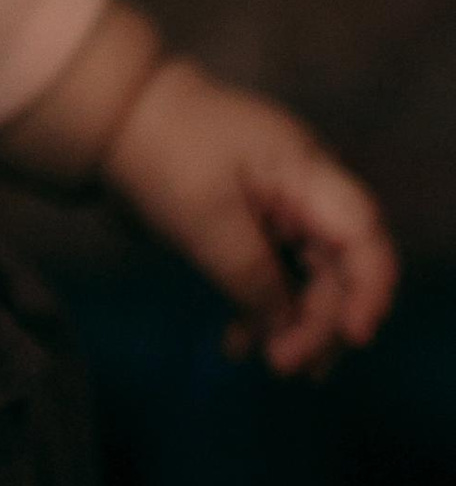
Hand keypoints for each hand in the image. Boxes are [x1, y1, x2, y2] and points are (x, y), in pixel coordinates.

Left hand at [102, 59, 397, 374]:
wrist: (113, 119)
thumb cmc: (163, 154)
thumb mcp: (206, 218)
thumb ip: (251, 274)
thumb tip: (285, 325)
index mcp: (307, 173)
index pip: (364, 234)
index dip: (371, 288)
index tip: (355, 336)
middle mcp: (305, 193)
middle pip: (339, 267)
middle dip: (320, 321)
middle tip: (285, 366)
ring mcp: (279, 211)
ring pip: (309, 279)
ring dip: (294, 324)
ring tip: (268, 363)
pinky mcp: (251, 229)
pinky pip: (273, 277)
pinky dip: (261, 310)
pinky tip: (238, 343)